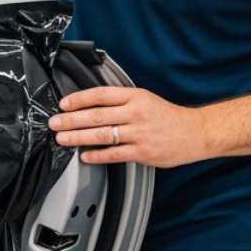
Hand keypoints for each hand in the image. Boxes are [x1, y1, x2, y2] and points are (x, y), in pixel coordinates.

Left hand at [48, 86, 211, 167]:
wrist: (196, 133)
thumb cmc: (168, 117)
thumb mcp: (146, 99)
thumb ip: (122, 101)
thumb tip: (92, 105)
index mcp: (136, 97)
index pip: (101, 94)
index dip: (79, 99)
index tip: (63, 104)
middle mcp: (137, 113)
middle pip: (97, 115)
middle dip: (71, 119)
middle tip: (55, 123)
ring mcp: (140, 133)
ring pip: (102, 135)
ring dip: (78, 137)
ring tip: (63, 139)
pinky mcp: (143, 152)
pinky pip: (114, 154)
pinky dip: (97, 155)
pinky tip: (85, 156)